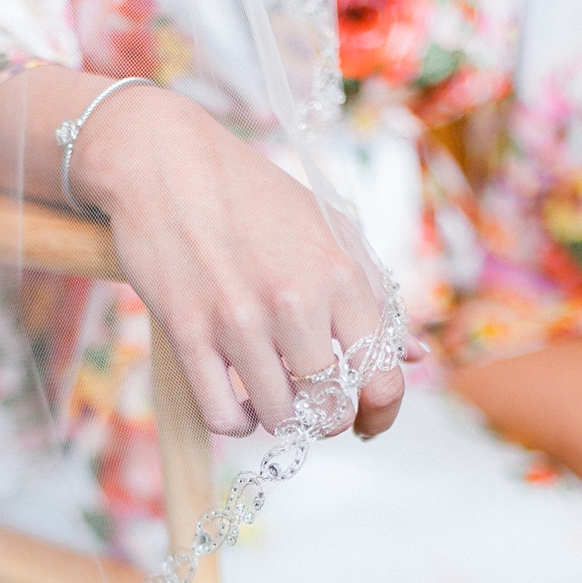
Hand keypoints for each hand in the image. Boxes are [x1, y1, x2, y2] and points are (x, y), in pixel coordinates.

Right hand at [72, 84, 406, 436]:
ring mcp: (239, 319)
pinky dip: (235, 422)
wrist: (163, 160)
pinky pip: (222, 415)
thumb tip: (418, 356)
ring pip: (277, 418)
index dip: (381, 413)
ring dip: (278, 419)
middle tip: (311, 402)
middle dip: (325, 418)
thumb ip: (375, 295)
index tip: (369, 421)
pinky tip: (237, 402)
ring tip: (271, 396)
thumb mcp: (329, 230)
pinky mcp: (188, 332)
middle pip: (329, 409)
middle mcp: (295, 300)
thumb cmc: (253, 196)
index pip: (382, 377)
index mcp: (340, 275)